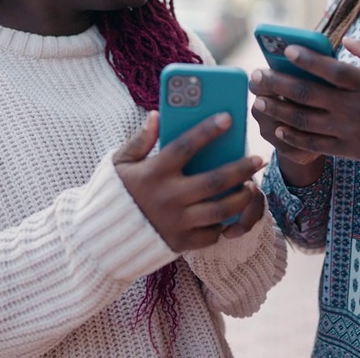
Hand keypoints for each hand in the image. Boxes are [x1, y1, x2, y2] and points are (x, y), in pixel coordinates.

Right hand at [114, 111, 264, 251]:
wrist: (101, 240)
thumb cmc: (115, 194)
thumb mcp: (119, 164)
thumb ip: (139, 140)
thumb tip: (156, 115)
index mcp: (153, 173)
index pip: (185, 146)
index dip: (208, 130)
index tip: (228, 118)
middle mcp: (167, 198)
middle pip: (214, 181)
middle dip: (241, 168)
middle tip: (258, 158)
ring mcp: (176, 223)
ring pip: (220, 210)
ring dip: (240, 197)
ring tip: (250, 186)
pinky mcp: (180, 243)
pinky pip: (211, 234)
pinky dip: (224, 223)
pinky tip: (231, 211)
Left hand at [249, 38, 359, 210]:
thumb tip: (347, 38)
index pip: (331, 70)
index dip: (307, 59)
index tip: (285, 50)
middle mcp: (355, 108)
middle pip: (308, 94)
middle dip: (278, 83)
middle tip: (256, 74)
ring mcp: (350, 131)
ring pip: (304, 121)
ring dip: (278, 110)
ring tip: (259, 99)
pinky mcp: (349, 150)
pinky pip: (314, 145)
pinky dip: (293, 138)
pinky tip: (277, 128)